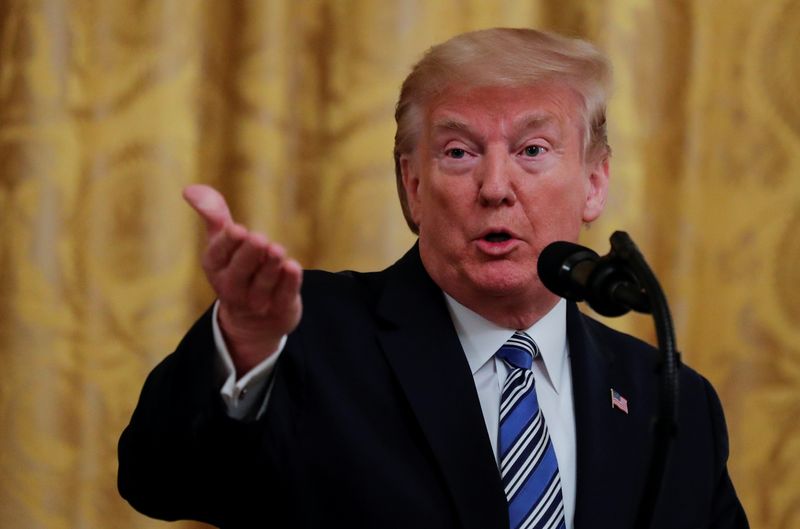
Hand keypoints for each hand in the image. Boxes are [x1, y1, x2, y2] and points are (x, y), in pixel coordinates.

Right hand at [182, 184, 302, 375]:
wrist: (254, 321)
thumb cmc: (236, 268)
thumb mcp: (222, 243)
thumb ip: (213, 215)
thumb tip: (189, 189)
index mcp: (215, 267)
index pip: (218, 255)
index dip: (227, 244)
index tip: (236, 230)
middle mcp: (232, 287)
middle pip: (240, 272)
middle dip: (249, 255)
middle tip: (259, 239)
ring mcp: (256, 302)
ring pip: (263, 284)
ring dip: (270, 267)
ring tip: (276, 250)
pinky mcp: (280, 309)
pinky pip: (284, 296)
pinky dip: (289, 283)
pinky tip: (293, 268)